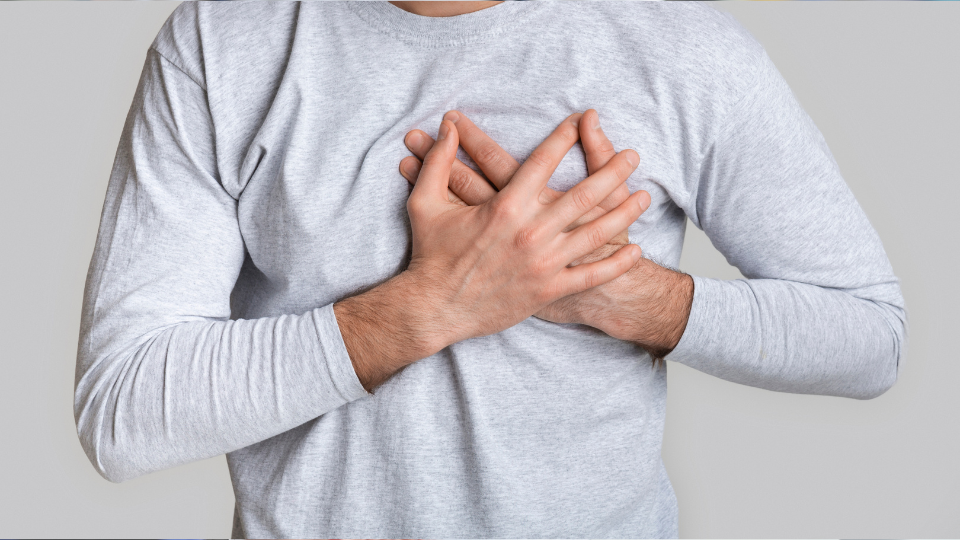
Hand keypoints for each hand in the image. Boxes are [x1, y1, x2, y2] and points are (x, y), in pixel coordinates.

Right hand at [399, 110, 692, 358]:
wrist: (435, 308)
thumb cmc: (431, 255)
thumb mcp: (426, 202)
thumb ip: (438, 162)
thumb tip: (446, 128)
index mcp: (505, 206)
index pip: (544, 161)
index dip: (564, 136)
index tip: (581, 119)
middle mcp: (531, 232)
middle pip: (584, 194)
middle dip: (613, 171)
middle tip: (633, 154)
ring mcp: (544, 263)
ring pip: (596, 233)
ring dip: (624, 213)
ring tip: (645, 196)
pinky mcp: (548, 290)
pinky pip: (591, 276)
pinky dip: (616, 264)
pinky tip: (635, 250)